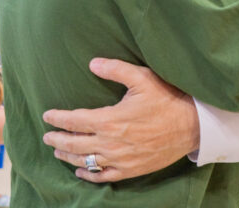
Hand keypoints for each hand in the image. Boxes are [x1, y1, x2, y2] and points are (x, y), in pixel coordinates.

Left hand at [42, 58, 198, 182]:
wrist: (192, 126)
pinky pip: (103, 176)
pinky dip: (88, 174)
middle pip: (74, 143)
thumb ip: (116, 69)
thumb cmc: (167, 99)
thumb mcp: (143, 78)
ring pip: (85, 160)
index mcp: (110, 120)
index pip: (74, 120)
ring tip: (58, 151)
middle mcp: (110, 142)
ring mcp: (120, 159)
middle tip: (47, 136)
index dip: (58, 118)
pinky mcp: (131, 169)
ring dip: (67, 156)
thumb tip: (92, 63)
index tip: (48, 115)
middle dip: (56, 139)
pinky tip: (80, 170)